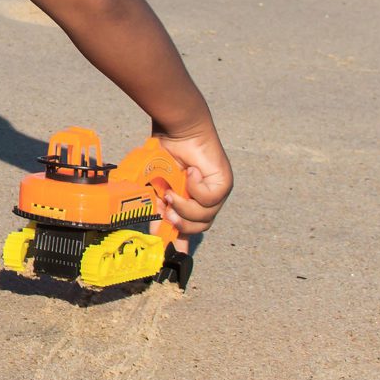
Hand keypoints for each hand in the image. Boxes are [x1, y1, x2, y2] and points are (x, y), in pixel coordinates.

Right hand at [153, 122, 232, 248]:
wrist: (179, 128)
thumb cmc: (165, 151)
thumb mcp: (157, 184)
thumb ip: (159, 204)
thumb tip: (155, 227)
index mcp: (190, 199)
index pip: (191, 227)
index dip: (181, 240)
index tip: (169, 251)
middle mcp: (206, 199)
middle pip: (199, 227)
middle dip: (181, 223)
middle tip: (167, 212)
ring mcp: (218, 193)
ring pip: (205, 217)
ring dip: (186, 208)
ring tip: (173, 193)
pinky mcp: (224, 184)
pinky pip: (210, 200)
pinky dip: (196, 189)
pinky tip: (190, 173)